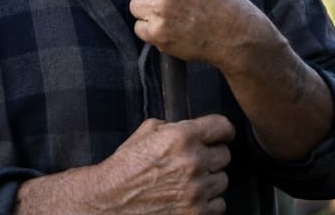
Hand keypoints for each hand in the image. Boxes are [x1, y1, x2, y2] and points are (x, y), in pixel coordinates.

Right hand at [97, 115, 234, 213]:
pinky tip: (189, 198)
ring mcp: (196, 191)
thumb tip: (193, 128)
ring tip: (187, 182)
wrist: (110, 201)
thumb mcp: (145, 133)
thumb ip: (174, 127)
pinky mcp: (196, 214)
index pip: (222, 127)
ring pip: (223, 181)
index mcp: (181, 137)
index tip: (221, 135)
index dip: (222, 131)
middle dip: (210, 156)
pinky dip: (207, 202)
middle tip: (194, 162)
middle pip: (225, 155)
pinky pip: (219, 204)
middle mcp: (192, 162)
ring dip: (208, 180)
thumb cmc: (125, 167)